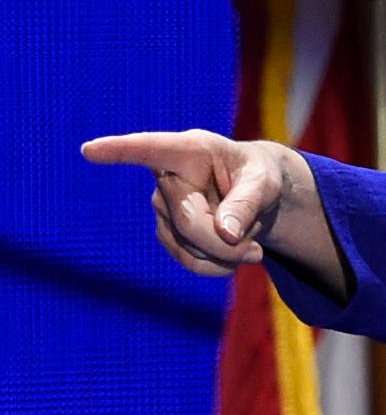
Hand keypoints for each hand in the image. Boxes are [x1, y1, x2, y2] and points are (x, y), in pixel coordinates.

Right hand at [82, 129, 286, 276]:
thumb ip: (248, 202)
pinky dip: (218, 265)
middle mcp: (168, 176)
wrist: (258, 197)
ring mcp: (163, 207)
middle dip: (226, 242)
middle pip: (189, 221)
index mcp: (191, 150)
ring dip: (227, 254)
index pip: (151, 149)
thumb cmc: (261, 177)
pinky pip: (191, 262)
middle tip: (257, 251)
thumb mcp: (266, 182)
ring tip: (250, 241)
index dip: (120, 151)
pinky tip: (235, 254)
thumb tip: (226, 232)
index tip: (90, 149)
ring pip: (190, 247)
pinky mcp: (168, 234)